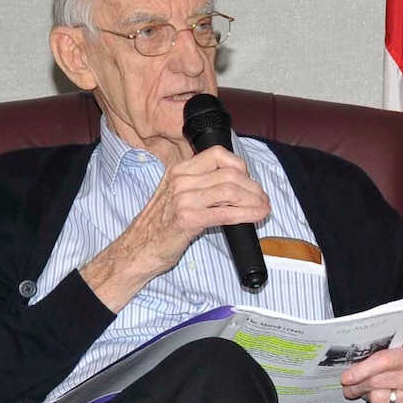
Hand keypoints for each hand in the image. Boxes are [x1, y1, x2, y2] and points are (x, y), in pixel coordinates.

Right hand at [81, 147, 269, 310]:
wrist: (139, 248)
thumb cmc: (161, 225)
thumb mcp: (176, 195)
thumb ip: (200, 185)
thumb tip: (234, 184)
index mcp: (179, 170)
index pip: (217, 154)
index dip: (241, 166)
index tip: (249, 181)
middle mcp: (181, 180)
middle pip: (230, 173)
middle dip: (253, 187)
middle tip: (262, 198)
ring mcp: (184, 199)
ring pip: (231, 190)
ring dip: (254, 200)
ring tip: (264, 208)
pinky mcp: (188, 219)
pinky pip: (225, 212)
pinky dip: (247, 214)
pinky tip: (257, 216)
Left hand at [341, 343, 402, 402]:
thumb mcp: (401, 353)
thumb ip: (380, 357)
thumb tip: (350, 371)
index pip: (384, 361)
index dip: (361, 370)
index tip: (346, 377)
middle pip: (377, 383)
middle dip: (358, 385)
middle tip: (350, 387)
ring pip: (378, 400)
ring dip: (369, 397)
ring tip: (371, 393)